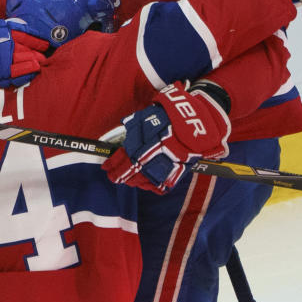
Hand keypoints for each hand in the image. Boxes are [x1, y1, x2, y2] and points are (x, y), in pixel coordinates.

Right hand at [0, 19, 48, 108]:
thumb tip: (11, 28)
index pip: (23, 33)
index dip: (35, 38)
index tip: (43, 41)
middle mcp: (4, 43)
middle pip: (27, 47)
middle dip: (37, 51)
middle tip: (44, 54)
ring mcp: (3, 59)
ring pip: (25, 60)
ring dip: (35, 62)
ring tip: (41, 63)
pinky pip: (18, 74)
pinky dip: (27, 73)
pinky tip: (33, 72)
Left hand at [103, 80, 231, 193]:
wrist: (196, 122)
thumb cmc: (170, 116)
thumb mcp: (147, 117)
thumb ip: (134, 127)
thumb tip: (123, 132)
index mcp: (141, 145)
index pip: (121, 160)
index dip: (111, 165)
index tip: (106, 167)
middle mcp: (150, 158)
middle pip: (129, 174)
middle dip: (119, 176)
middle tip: (114, 177)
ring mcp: (163, 167)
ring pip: (142, 181)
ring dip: (133, 181)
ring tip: (128, 180)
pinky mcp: (175, 173)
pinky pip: (159, 184)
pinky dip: (150, 185)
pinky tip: (145, 182)